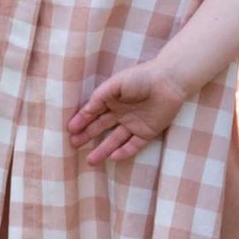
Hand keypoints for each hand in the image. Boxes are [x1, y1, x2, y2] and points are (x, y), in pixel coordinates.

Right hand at [68, 55, 198, 166]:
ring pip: (115, 140)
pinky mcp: (147, 132)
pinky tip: (113, 157)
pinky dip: (124, 152)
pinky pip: (133, 146)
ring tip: (90, 161)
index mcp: (112, 99)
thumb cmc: (141, 78)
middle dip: (87, 136)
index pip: (93, 112)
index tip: (70, 130)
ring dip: (103, 150)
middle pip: (100, 127)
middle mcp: (121, 113)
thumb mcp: (116, 83)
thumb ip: (100, 96)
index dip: (81, 120)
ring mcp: (134, 124)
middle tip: (74, 145)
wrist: (169, 82)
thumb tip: (87, 109)